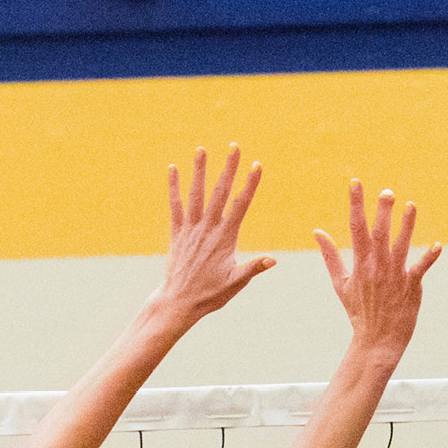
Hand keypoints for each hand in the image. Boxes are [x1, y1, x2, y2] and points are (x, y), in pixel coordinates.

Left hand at [151, 145, 277, 323]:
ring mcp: (191, 228)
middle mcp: (208, 228)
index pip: (240, 205)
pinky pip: (175, 205)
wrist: (180, 301)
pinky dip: (174, 186)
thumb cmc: (211, 294)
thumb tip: (274, 260)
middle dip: (228, 168)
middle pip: (219, 192)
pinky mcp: (177, 232)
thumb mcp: (236, 283)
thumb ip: (253, 268)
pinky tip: (173, 169)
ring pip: (196, 194)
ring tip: (202, 149)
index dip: (249, 184)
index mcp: (225, 237)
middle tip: (234, 146)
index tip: (257, 165)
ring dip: (200, 170)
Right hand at [313, 181, 442, 352]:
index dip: (356, 203)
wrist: (377, 339)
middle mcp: (377, 266)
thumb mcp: (339, 283)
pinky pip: (421, 268)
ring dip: (407, 225)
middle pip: (380, 233)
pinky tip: (438, 245)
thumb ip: (330, 256)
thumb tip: (317, 232)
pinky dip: (429, 257)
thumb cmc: (358, 310)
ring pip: (402, 245)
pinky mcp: (411, 286)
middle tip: (387, 192)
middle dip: (383, 211)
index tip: (356, 183)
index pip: (356, 227)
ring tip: (411, 206)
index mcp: (359, 263)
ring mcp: (395, 276)